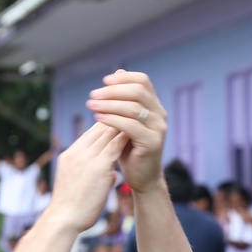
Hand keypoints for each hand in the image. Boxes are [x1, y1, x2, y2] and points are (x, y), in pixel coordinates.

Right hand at [48, 123, 128, 232]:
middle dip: (117, 121)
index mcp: (70, 155)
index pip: (90, 133)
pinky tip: (138, 134)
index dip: (107, 126)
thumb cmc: (72, 209)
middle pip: (99, 128)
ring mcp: (87, 157)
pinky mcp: (98, 166)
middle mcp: (77, 152)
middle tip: (134, 116)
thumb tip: (112, 174)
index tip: (122, 124)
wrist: (62, 220)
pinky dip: (126, 138)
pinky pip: (115, 146)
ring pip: (108, 132)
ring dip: (123, 125)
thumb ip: (96, 175)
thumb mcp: (80, 185)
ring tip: (138, 121)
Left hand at [86, 70, 165, 194]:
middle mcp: (160, 115)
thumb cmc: (130, 150)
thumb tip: (117, 73)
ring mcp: (158, 129)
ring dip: (109, 104)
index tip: (104, 81)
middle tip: (93, 95)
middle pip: (137, 91)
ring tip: (91, 105)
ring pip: (133, 107)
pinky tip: (98, 119)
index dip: (123, 78)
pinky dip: (112, 120)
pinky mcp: (152, 143)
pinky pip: (130, 126)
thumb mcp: (125, 121)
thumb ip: (122, 100)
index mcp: (154, 106)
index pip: (142, 81)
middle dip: (112, 91)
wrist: (142, 178)